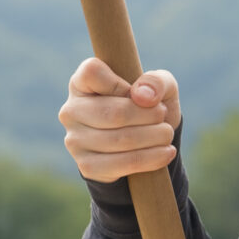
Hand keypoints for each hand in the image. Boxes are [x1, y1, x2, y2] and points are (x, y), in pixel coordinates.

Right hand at [60, 57, 178, 182]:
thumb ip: (157, 82)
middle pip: (112, 113)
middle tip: (163, 115)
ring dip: (153, 137)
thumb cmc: (146, 106)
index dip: (120, 83)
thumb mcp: (159, 87)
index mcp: (81, 83)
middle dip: (147, 115)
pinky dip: (151, 159)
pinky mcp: (86, 166)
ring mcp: (75, 140)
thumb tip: (143, 97)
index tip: (137, 93)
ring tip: (167, 134)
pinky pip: (122, 164)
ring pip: (120, 140)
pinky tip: (166, 152)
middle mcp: (71, 111)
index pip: (92, 73)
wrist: (143, 143)